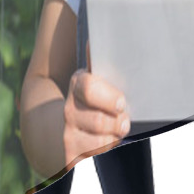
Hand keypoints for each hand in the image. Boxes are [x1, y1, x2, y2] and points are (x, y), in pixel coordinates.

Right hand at [62, 43, 130, 165]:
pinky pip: (95, 161)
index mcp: (78, 84)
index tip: (122, 103)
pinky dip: (106, 155)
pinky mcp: (70, 158)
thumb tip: (103, 32)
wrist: (68, 123)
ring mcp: (68, 135)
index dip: (109, 98)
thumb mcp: (100, 75)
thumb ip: (103, 57)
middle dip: (118, 123)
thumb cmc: (96, 96)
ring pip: (99, 144)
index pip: (89, 88)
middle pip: (98, 121)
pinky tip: (108, 146)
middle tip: (125, 122)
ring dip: (114, 140)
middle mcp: (69, 110)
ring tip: (118, 133)